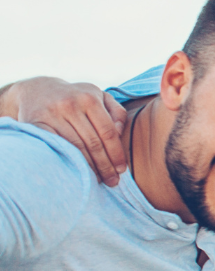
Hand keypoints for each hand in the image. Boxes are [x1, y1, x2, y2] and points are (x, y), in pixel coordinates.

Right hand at [2, 77, 127, 184]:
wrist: (36, 89)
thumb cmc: (76, 97)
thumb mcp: (99, 96)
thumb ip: (116, 112)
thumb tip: (120, 132)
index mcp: (89, 98)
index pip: (108, 132)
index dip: (116, 153)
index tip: (122, 170)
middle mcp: (70, 105)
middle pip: (93, 142)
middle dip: (105, 165)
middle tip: (113, 181)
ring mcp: (52, 114)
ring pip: (75, 147)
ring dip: (89, 167)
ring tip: (99, 180)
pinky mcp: (36, 124)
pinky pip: (56, 147)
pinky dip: (68, 161)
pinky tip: (77, 172)